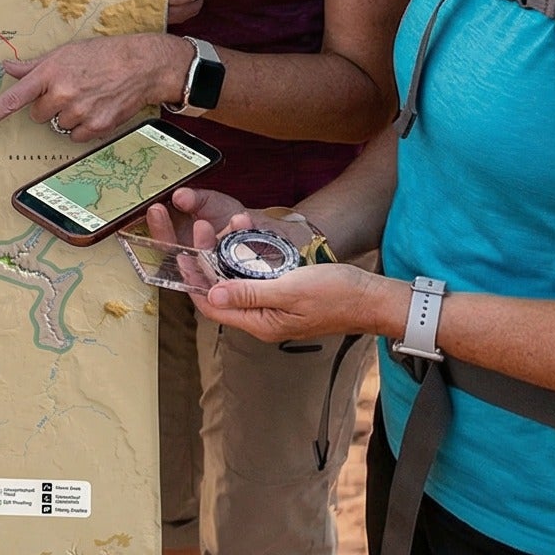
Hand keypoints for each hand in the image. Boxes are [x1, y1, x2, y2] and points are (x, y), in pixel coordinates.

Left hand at [0, 33, 193, 140]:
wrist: (141, 64)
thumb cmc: (101, 54)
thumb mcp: (64, 53)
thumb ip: (33, 66)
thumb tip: (6, 67)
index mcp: (49, 73)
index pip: (13, 98)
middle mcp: (61, 94)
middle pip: (37, 114)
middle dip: (48, 105)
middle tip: (68, 89)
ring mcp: (79, 112)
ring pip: (57, 125)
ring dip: (67, 115)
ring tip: (87, 96)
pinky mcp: (96, 126)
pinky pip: (76, 136)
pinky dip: (82, 127)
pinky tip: (95, 108)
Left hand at [148, 190, 397, 342]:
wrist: (372, 297)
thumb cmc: (338, 294)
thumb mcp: (290, 290)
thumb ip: (250, 293)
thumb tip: (212, 295)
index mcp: (261, 324)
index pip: (213, 308)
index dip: (194, 283)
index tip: (182, 257)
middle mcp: (263, 319)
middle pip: (222, 294)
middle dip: (207, 265)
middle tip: (202, 234)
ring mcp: (273, 309)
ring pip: (237, 284)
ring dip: (225, 258)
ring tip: (219, 231)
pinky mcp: (283, 296)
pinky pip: (255, 279)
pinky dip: (245, 259)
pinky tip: (243, 240)